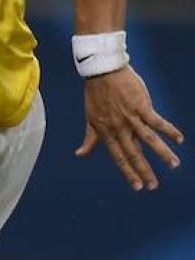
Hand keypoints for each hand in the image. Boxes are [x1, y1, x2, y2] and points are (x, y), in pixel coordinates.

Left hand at [77, 67, 182, 189]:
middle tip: (154, 186)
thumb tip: (79, 155)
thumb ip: (90, 139)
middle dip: (144, 171)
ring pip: (149, 139)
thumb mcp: (90, 119)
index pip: (119, 157)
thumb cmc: (96, 96)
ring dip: (162, 153)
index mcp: (107, 132)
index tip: (137, 186)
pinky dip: (169, 131)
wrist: (101, 73)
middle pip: (134, 153)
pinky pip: (157, 121)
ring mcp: (131, 117)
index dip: (128, 172)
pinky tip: (179, 140)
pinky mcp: (141, 106)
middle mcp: (119, 128)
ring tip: (174, 165)